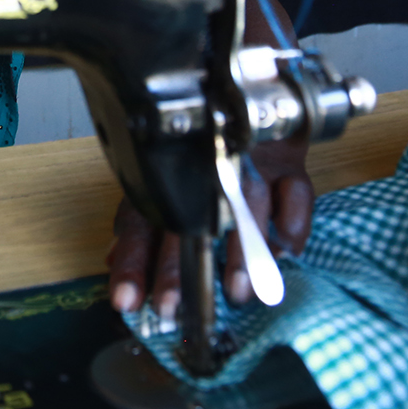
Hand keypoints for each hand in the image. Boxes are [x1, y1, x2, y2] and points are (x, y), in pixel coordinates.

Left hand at [105, 136, 313, 315]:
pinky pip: (295, 194)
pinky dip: (290, 227)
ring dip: (240, 251)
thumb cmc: (202, 156)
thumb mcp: (168, 184)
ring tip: (236, 293)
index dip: (131, 262)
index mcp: (167, 179)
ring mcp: (251, 165)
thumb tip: (113, 261)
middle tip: (170, 306)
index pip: (140, 220)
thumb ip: (141, 226)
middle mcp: (204, 171)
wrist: (253, 102)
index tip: (125, 300)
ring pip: (245, 204)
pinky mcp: (289, 165)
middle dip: (175, 265)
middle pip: (186, 219)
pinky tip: (282, 257)